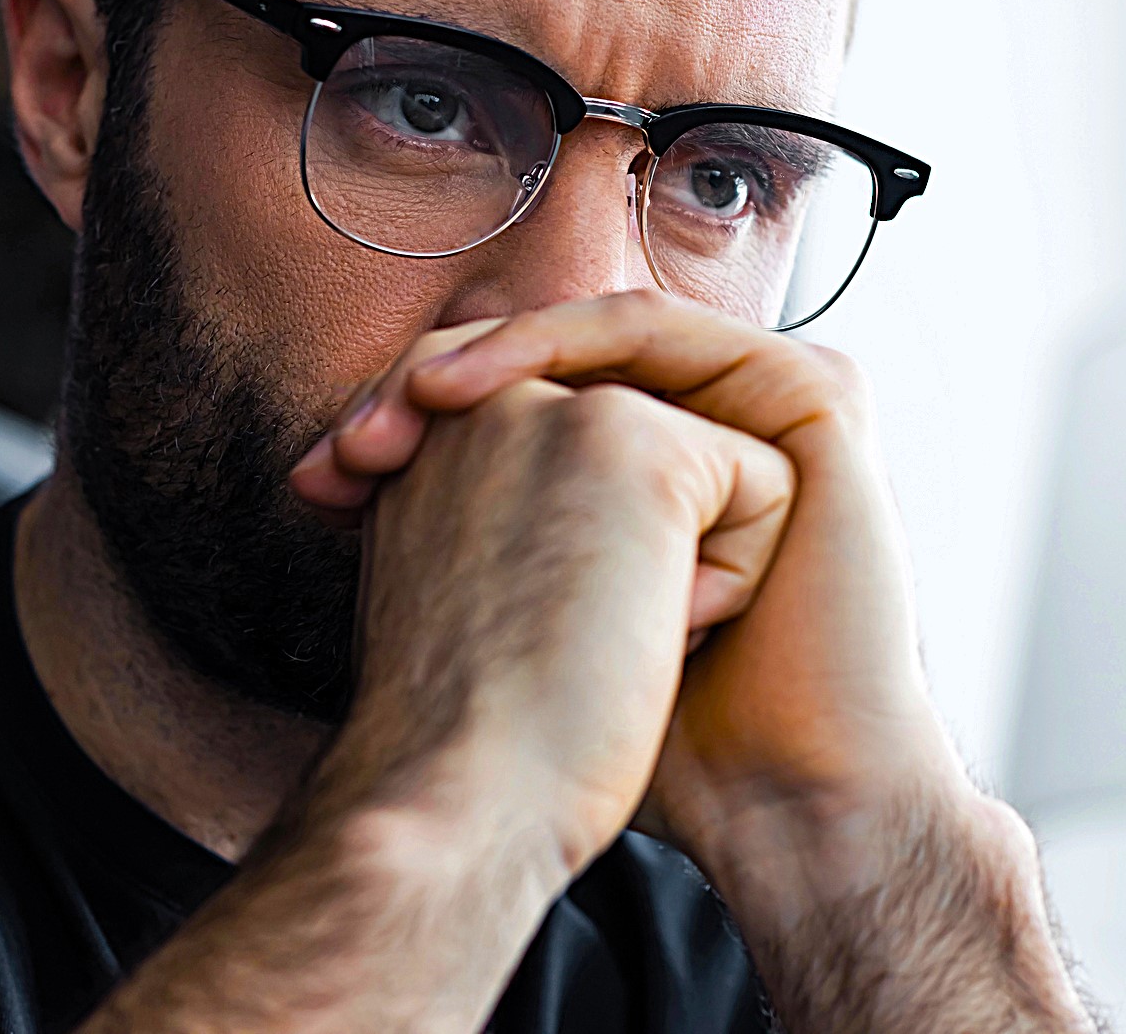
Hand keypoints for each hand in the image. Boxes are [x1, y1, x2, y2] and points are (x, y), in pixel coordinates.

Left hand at [296, 292, 1101, 1031]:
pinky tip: (477, 398)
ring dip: (485, 355)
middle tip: (350, 446)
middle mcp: (710, 426)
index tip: (319, 480)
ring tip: (406, 408)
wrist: (772, 794)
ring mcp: (759, 406)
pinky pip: (657, 330)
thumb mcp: (532, 621)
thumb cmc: (655, 735)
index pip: (524, 395)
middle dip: (428, 383)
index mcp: (658, 470)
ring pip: (593, 330)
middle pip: (549, 354)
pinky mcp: (806, 398)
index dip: (412, 414)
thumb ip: (472, 536)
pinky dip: (564, 349)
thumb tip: (337, 485)